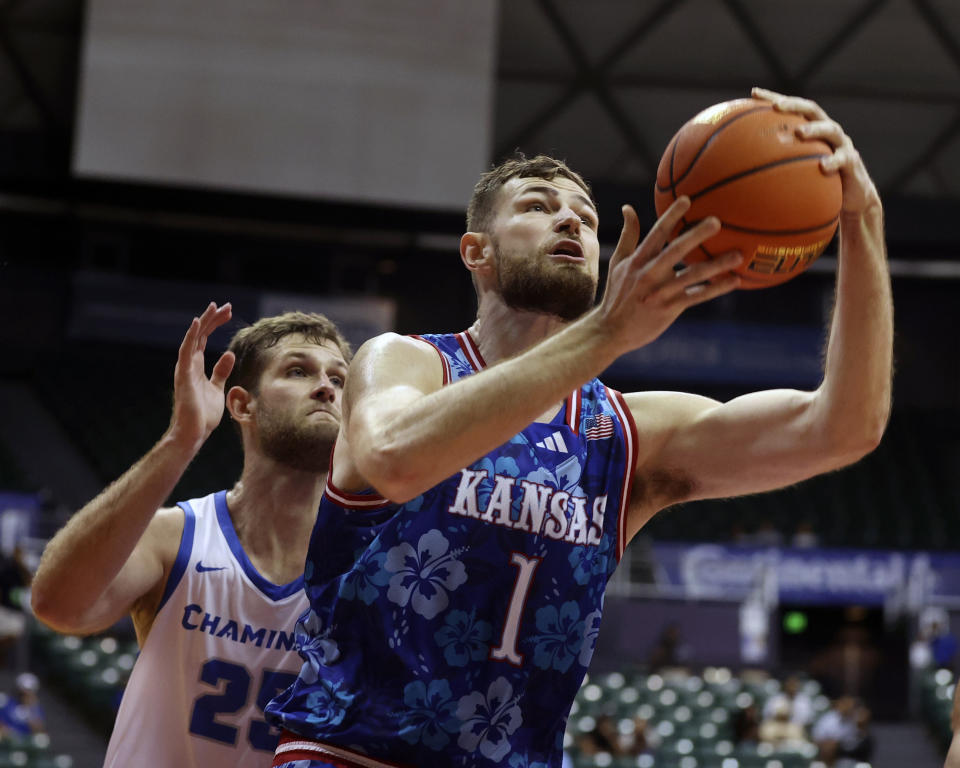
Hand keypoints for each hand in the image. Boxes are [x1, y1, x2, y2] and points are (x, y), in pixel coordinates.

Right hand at [169, 302, 235, 449]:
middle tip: (226, 306)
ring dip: (204, 322)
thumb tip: (229, 354)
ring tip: (214, 307)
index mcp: (195, 366)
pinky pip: (187, 351)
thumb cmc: (203, 415)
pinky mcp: (184, 375)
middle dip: (212, 319)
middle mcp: (188, 364)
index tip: (227, 313)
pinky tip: (198, 322)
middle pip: (199, 334)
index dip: (214, 324)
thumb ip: (220, 371)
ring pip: (193, 338)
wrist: (194, 433)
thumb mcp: (217, 388)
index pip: (204, 339)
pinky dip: (191, 336)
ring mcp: (185, 368)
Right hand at [597, 197, 740, 352]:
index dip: (671, 216)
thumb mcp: (618, 263)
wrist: (611, 330)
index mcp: (638, 260)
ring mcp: (661, 292)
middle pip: (676, 251)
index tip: (687, 200)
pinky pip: (698, 296)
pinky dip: (717, 288)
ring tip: (739, 254)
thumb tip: (628, 207)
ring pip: (692, 275)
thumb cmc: (617, 294)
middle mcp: (649, 274)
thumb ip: (628, 235)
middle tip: (717, 222)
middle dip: (696, 235)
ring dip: (716, 265)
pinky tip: (735, 280)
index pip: (656, 234)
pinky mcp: (670, 308)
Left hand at [752, 86, 879, 215]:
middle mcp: (826, 131)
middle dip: (794, 105)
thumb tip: (735, 174)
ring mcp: (841, 144)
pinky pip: (844, 159)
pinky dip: (833, 161)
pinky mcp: (852, 161)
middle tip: (776, 106)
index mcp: (810, 129)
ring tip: (799, 133)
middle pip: (811, 110)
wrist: (850, 198)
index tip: (753, 93)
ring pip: (829, 129)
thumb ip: (771, 167)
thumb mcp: (792, 173)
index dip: (773, 98)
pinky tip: (823, 166)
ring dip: (814, 129)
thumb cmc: (815, 184)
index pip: (791, 109)